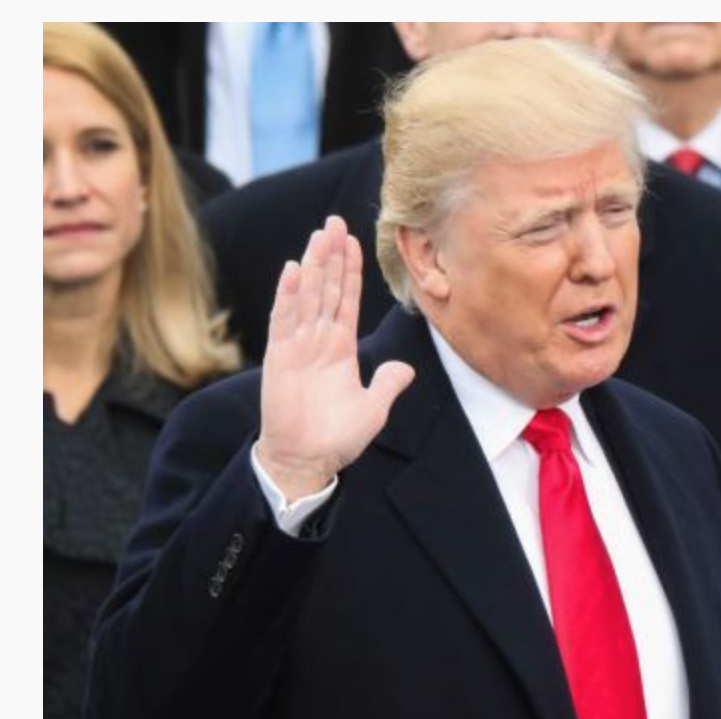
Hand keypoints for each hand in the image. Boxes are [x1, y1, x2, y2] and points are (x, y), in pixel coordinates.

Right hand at [258, 215, 414, 500]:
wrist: (306, 460)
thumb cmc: (336, 438)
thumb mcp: (373, 408)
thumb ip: (388, 384)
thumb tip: (406, 369)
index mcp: (340, 348)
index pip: (346, 300)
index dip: (349, 270)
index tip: (352, 241)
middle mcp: (318, 341)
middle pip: (326, 288)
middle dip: (331, 255)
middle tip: (335, 220)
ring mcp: (298, 346)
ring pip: (308, 296)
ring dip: (313, 265)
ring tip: (320, 234)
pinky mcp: (280, 357)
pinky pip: (285, 320)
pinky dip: (289, 295)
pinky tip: (293, 269)